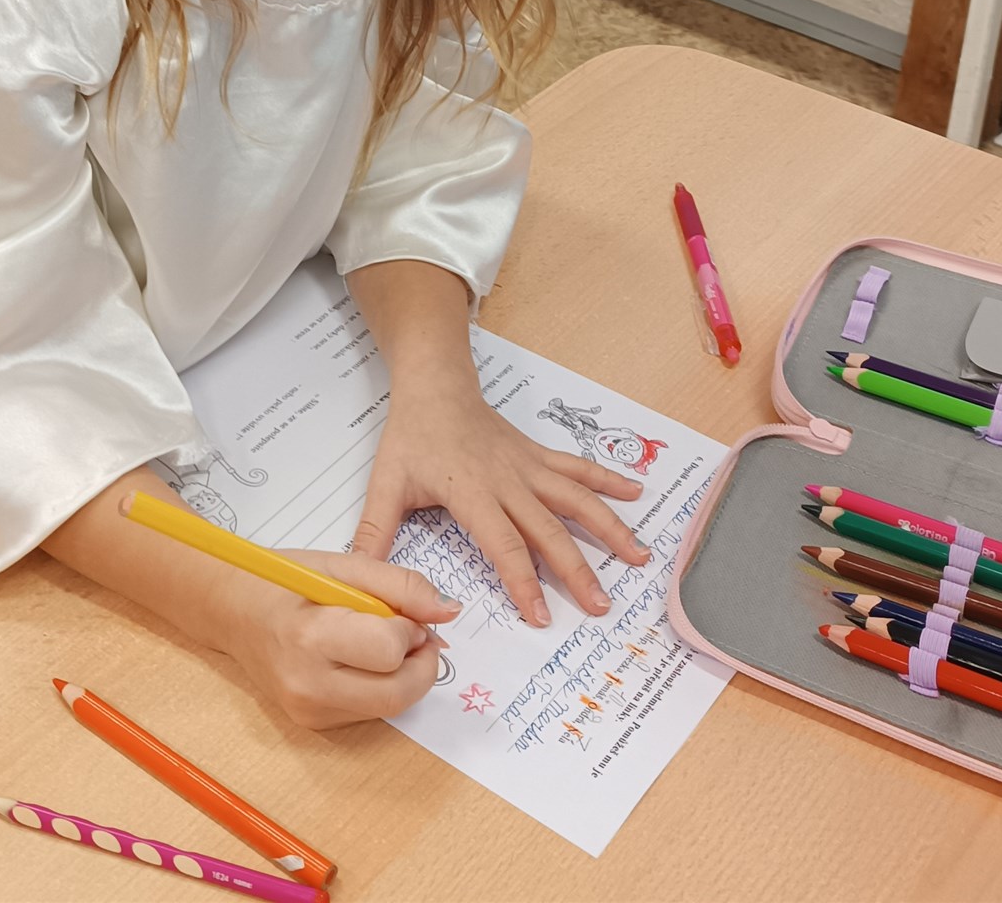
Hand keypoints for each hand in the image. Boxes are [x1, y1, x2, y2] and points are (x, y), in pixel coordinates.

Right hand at [223, 547, 459, 729]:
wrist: (232, 612)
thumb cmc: (284, 580)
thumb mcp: (343, 566)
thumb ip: (399, 586)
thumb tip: (449, 612)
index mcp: (310, 637)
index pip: (389, 652)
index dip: (410, 630)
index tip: (403, 613)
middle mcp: (308, 685)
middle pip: (396, 694)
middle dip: (421, 664)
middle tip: (414, 635)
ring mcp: (308, 712)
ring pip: (388, 708)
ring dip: (403, 677)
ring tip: (382, 643)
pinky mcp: (311, 725)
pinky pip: (369, 713)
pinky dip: (380, 687)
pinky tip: (360, 660)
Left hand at [353, 372, 650, 628]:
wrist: (434, 386)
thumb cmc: (410, 437)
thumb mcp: (385, 485)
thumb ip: (374, 534)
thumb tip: (361, 579)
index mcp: (472, 491)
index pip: (503, 543)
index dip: (522, 581)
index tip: (542, 616)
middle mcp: (508, 480)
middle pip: (548, 529)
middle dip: (576, 569)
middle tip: (600, 606)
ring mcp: (528, 466)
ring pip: (575, 498)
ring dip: (608, 527)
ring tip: (640, 558)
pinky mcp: (538, 455)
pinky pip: (577, 468)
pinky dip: (608, 479)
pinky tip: (637, 494)